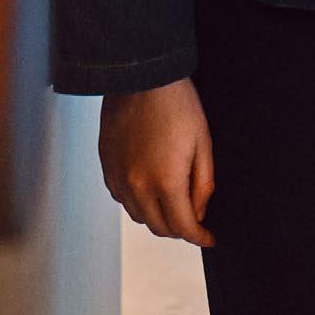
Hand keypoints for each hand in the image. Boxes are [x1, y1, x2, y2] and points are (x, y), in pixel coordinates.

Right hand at [99, 77, 216, 246]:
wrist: (141, 76)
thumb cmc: (177, 104)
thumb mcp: (203, 142)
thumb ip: (203, 184)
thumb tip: (199, 213)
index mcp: (166, 181)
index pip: (183, 227)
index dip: (199, 236)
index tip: (209, 238)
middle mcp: (137, 186)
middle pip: (159, 227)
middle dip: (179, 228)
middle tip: (193, 218)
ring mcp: (118, 177)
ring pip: (139, 216)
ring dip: (157, 216)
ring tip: (172, 200)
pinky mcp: (106, 166)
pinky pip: (122, 198)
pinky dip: (138, 201)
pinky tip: (149, 186)